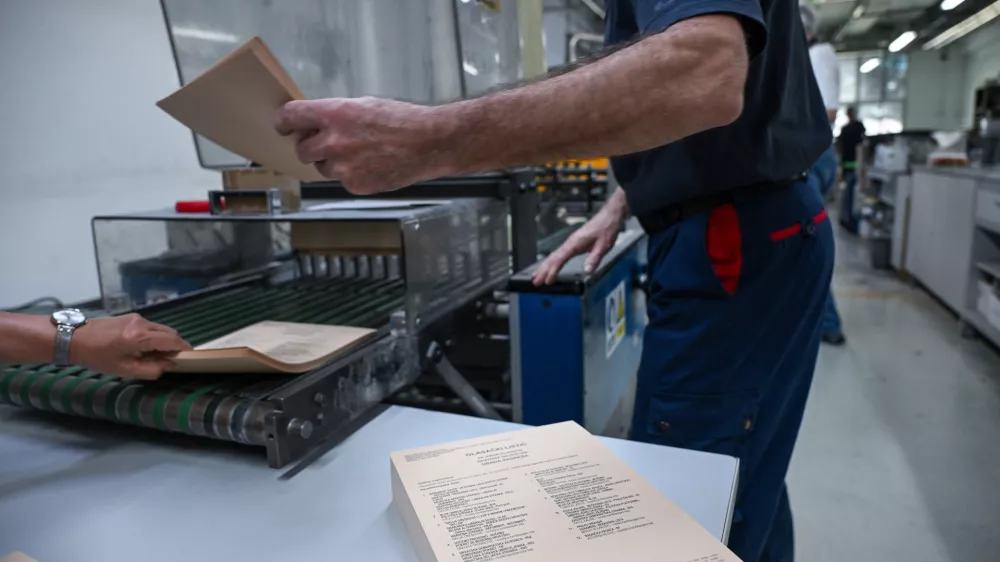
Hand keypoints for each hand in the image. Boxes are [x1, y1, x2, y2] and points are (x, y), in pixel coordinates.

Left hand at [70, 314, 190, 379]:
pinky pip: (151, 327)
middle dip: (174, 346)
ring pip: (161, 329)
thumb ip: (152, 369)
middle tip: (168, 361)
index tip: (190, 359)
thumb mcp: (125, 369)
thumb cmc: (98, 357)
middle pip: (170, 332)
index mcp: (141, 336)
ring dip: (163, 341)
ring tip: (152, 355)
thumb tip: (170, 365)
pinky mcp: (131, 316)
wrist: (73, 338)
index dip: (184, 350)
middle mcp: (142, 323)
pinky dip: (154, 336)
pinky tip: (142, 347)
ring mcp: (137, 317)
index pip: (173, 340)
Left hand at [274, 97, 450, 194]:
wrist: (428, 144)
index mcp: (333, 114)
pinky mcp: (354, 185)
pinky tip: (372, 165)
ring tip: (360, 154)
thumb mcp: (364, 105)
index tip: (282, 126)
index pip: (290, 117)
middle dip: (310, 146)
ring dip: (332, 162)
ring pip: (322, 168)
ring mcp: (343, 167)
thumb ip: (335, 115)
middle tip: (326, 143)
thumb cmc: (402, 121)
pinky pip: (342, 181)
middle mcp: (333, 142)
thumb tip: (315, 123)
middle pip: (302, 149)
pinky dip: (352, 175)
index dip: (283, 122)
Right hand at [532, 200, 626, 285]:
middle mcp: (570, 243)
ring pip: (554, 256)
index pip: (560, 259)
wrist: (609, 217)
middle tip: (535, 282)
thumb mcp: (603, 246)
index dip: (553, 271)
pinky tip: (549, 266)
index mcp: (575, 243)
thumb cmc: (606, 230)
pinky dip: (551, 262)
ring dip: (545, 266)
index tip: (547, 280)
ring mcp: (570, 243)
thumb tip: (587, 271)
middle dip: (543, 270)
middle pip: (553, 258)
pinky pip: (559, 254)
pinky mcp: (573, 244)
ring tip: (536, 276)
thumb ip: (594, 258)